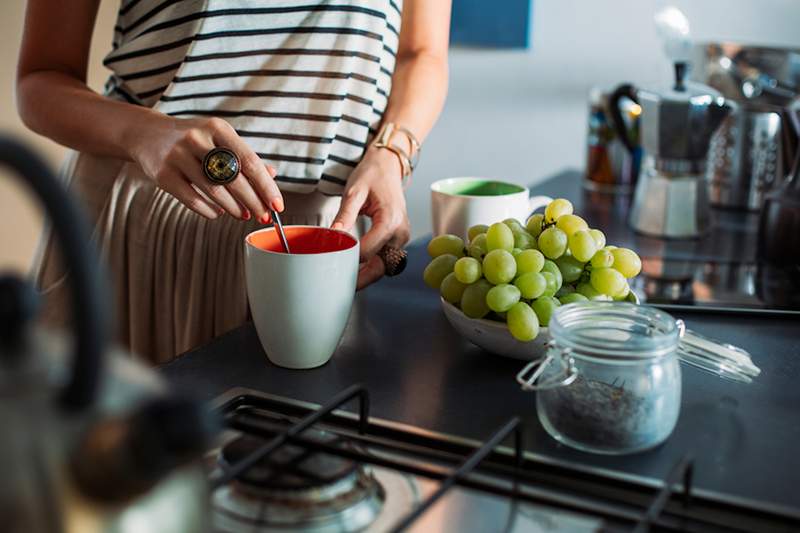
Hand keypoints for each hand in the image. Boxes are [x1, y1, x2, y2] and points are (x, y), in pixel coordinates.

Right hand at [129, 115, 282, 220]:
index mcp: (217, 128)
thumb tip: (272, 176)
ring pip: (214, 190)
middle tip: (263, 216)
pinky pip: (192, 199)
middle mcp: (197, 139)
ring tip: (244, 215)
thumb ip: (244, 156)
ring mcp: (178, 156)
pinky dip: (210, 210)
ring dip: (234, 208)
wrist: (147, 134)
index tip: (278, 204)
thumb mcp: (219, 139)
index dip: (266, 186)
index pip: (249, 161)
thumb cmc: (193, 139)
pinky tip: (220, 213)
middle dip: (253, 202)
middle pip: (234, 178)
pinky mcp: (163, 174)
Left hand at [332, 146, 410, 288]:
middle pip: (381, 266)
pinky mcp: (398, 239)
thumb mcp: (354, 191)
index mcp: (390, 220)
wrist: (388, 166)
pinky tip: (356, 270)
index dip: (349, 259)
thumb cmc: (372, 174)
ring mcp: (401, 237)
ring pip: (384, 266)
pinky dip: (372, 266)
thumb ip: (345, 215)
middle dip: (362, 278)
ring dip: (367, 275)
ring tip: (346, 280)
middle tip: (340, 287)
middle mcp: (400, 233)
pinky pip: (386, 258)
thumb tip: (333, 234)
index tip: (331, 262)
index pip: (368, 251)